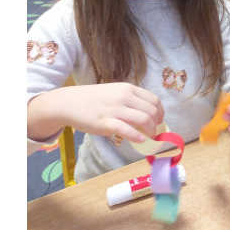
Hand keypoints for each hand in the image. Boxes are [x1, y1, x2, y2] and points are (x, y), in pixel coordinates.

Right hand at [27, 83, 163, 143]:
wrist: (69, 103)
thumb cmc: (94, 99)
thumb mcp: (116, 92)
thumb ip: (131, 100)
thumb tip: (148, 114)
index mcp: (128, 89)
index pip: (154, 100)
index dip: (160, 112)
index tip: (159, 121)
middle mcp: (124, 97)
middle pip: (152, 111)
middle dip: (157, 123)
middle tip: (154, 131)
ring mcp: (115, 110)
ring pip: (144, 120)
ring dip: (151, 131)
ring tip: (149, 137)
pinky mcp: (106, 123)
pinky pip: (127, 130)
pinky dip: (138, 137)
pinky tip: (141, 141)